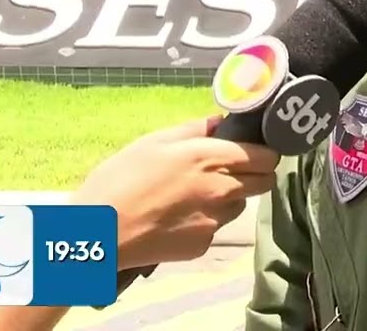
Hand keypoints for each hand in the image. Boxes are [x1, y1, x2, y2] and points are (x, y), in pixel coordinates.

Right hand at [70, 115, 279, 270]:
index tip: (252, 150)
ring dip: (230, 198)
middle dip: (256, 174)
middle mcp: (223, 190)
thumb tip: (221, 122)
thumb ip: (195, 129)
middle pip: (265, 182)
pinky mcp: (204, 245)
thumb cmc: (120, 180)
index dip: (264, 152)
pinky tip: (177, 217)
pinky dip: (206, 220)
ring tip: (195, 195)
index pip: (268, 157)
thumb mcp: (153, 142)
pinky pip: (217, 227)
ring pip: (241, 205)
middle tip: (231, 170)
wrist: (98, 234)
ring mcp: (216, 221)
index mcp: (211, 158)